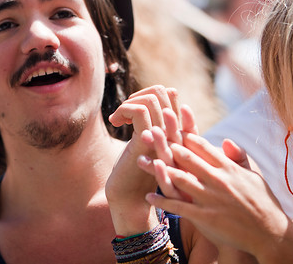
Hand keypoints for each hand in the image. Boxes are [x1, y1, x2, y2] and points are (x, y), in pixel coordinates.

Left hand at [106, 85, 188, 234]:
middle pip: (165, 95)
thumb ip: (154, 125)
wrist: (128, 199)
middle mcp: (175, 137)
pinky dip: (124, 111)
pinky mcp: (148, 145)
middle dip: (139, 95)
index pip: (176, 102)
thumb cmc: (135, 171)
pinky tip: (115, 123)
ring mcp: (164, 140)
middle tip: (124, 111)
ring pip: (153, 102)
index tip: (135, 105)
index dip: (157, 95)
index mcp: (177, 136)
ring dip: (129, 104)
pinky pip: (141, 114)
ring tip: (118, 119)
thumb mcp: (147, 144)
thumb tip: (161, 95)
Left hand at [143, 134, 292, 262]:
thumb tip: (224, 139)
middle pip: (186, 158)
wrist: (271, 233)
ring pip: (179, 179)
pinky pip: (179, 207)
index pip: (201, 145)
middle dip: (165, 144)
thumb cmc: (263, 202)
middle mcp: (217, 179)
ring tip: (140, 161)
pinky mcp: (206, 217)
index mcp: (227, 167)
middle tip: (147, 133)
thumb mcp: (254, 174)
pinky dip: (163, 201)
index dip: (182, 133)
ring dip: (158, 170)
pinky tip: (149, 196)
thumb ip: (238, 156)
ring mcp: (211, 198)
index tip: (168, 122)